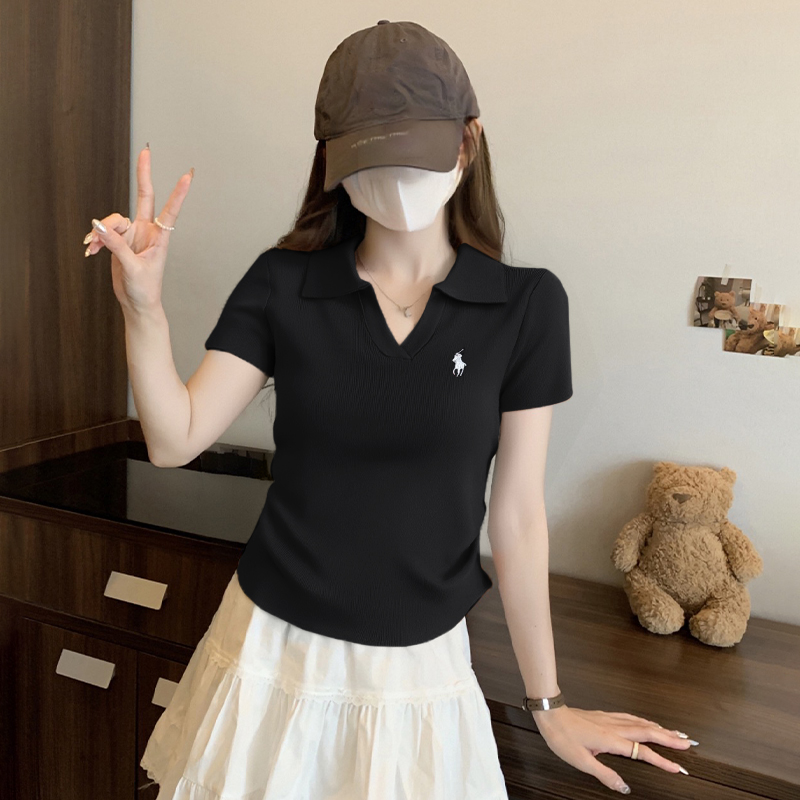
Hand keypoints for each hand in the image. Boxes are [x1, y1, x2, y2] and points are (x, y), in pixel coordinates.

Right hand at [82, 145, 192, 313]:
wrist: (137, 304)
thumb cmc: (144, 290)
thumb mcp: (132, 268)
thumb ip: (117, 246)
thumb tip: (99, 226)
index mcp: (160, 238)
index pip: (170, 210)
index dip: (178, 192)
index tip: (188, 175)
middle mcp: (147, 232)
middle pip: (143, 197)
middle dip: (143, 174)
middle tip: (145, 150)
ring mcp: (133, 235)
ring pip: (113, 219)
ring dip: (101, 232)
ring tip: (92, 247)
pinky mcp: (120, 242)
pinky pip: (104, 232)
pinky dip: (97, 239)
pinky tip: (90, 250)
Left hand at [532, 704, 697, 794]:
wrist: (550, 713)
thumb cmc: (562, 736)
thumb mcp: (581, 761)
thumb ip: (604, 774)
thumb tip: (623, 787)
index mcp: (611, 740)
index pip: (642, 752)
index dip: (662, 760)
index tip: (678, 767)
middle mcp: (614, 727)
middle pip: (648, 731)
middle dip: (669, 738)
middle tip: (688, 742)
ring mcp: (610, 719)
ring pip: (641, 722)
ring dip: (660, 727)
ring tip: (675, 732)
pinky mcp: (604, 715)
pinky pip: (631, 717)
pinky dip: (644, 720)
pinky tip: (646, 721)